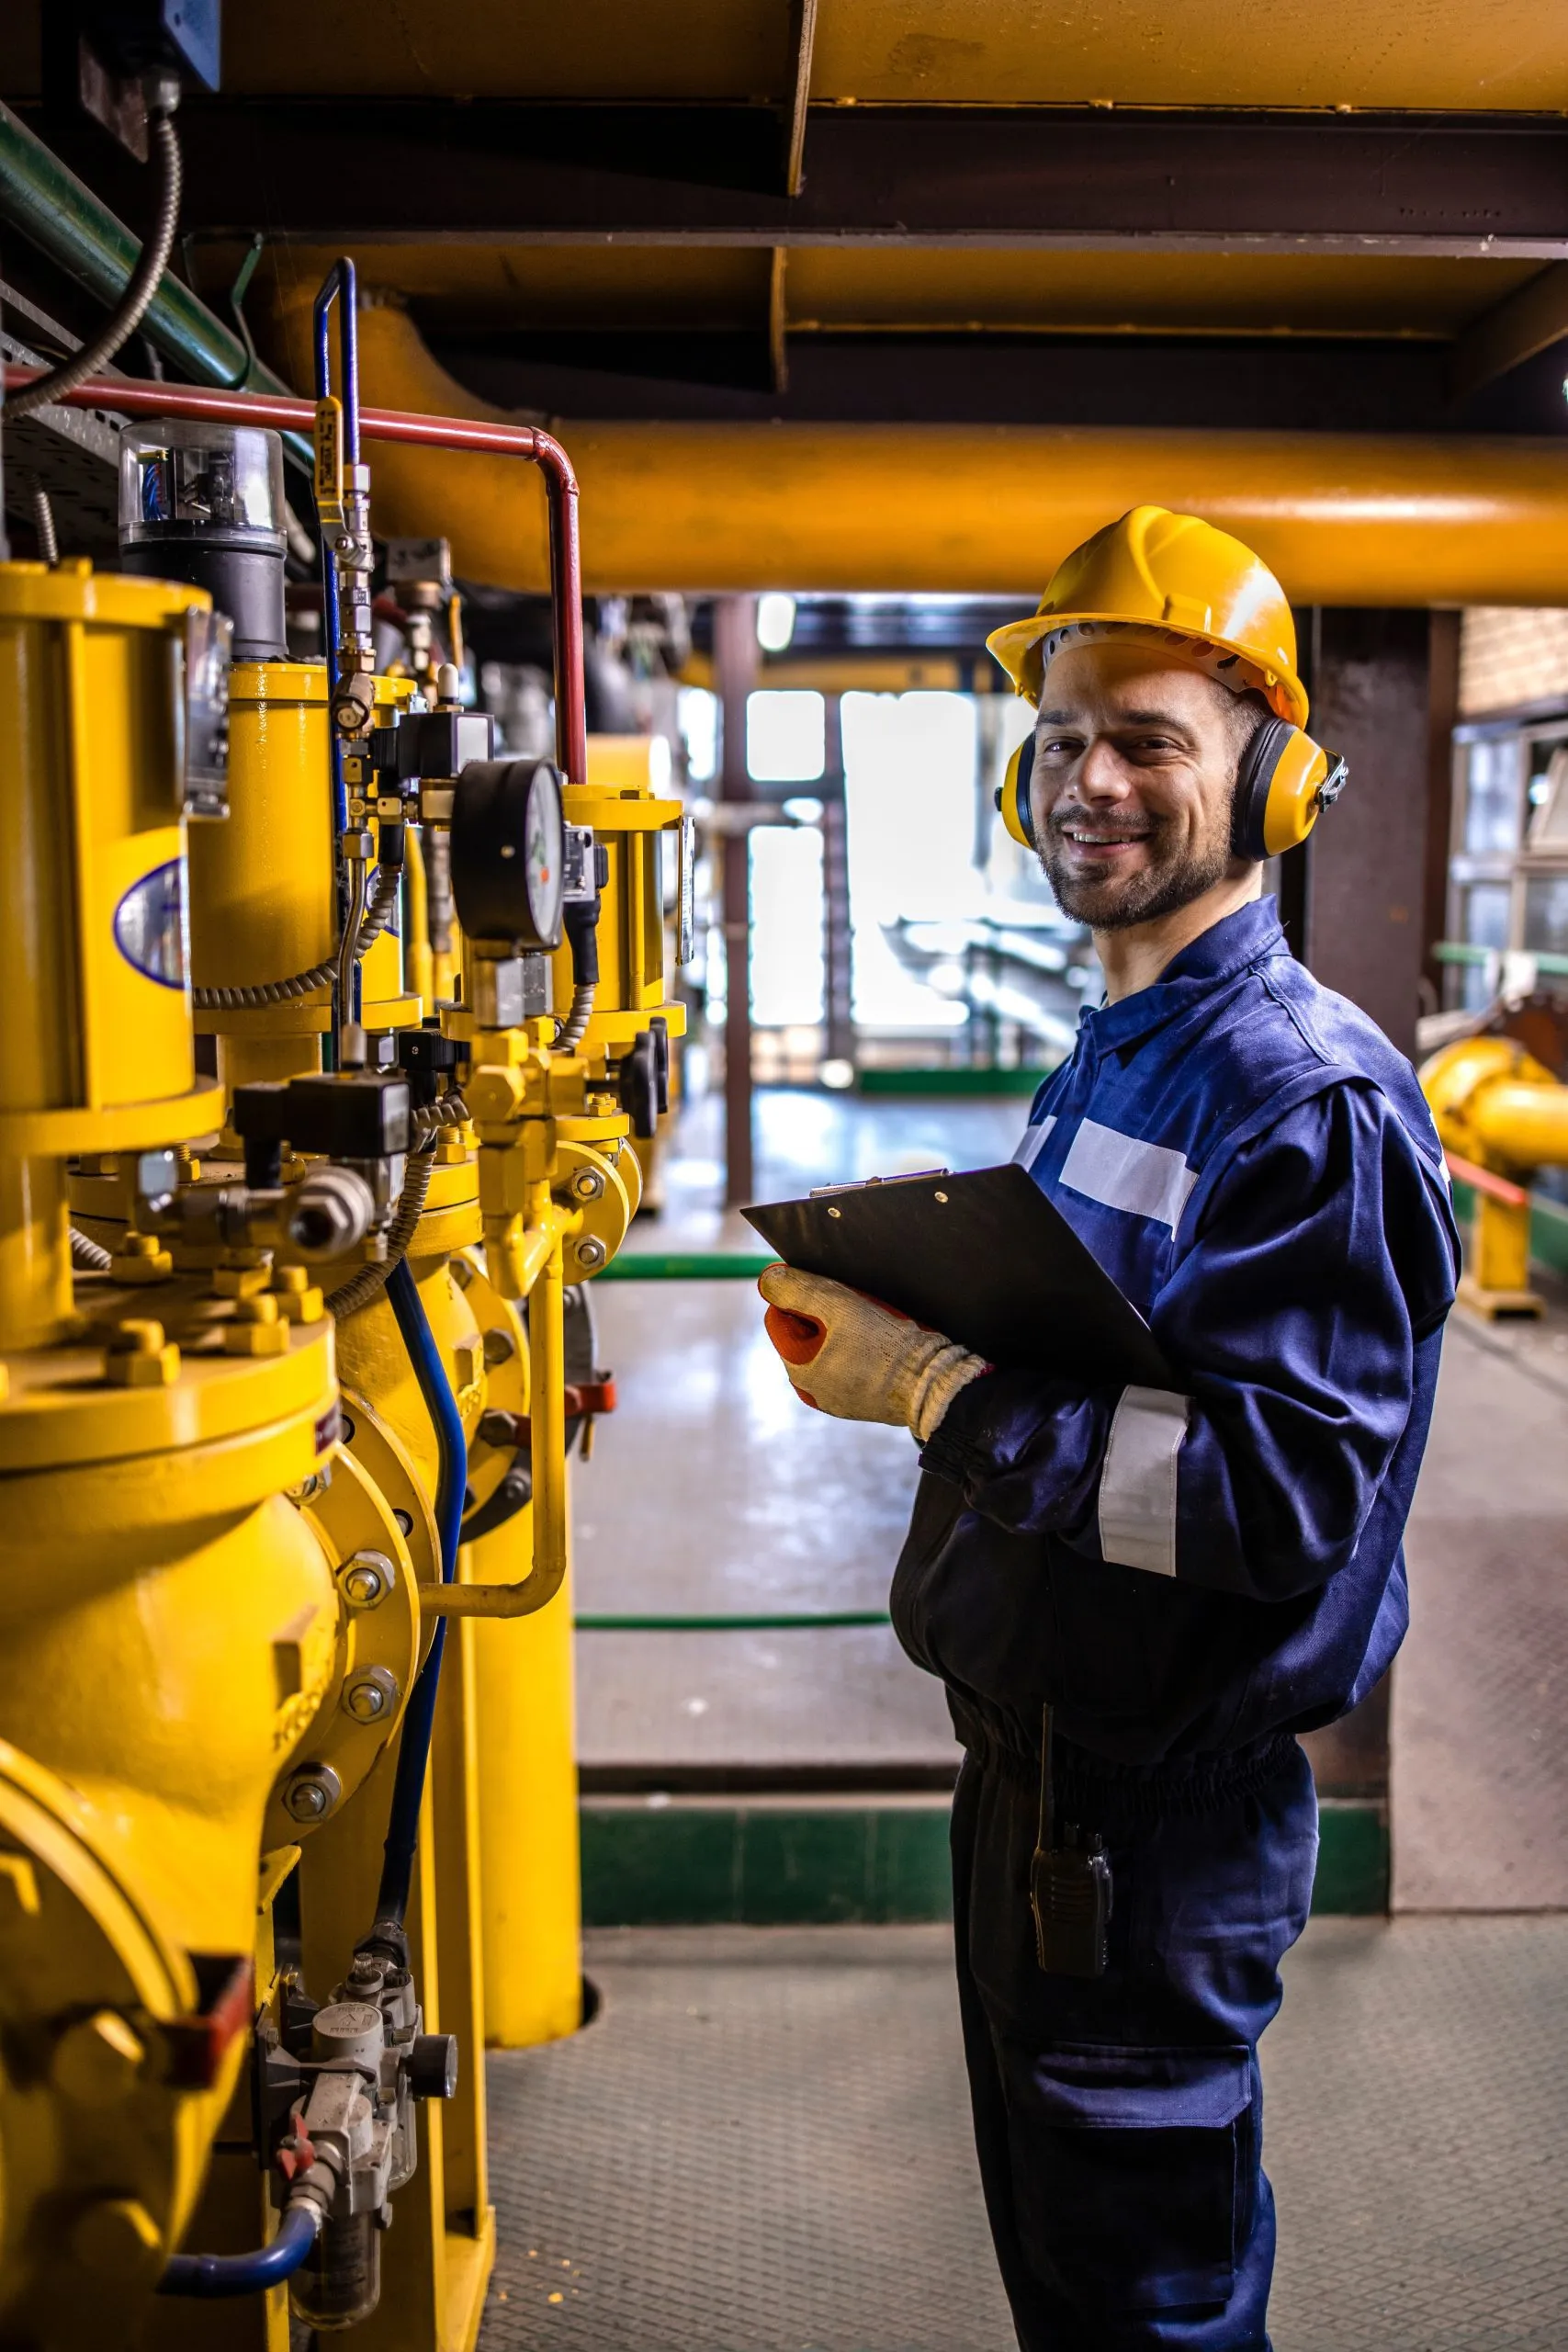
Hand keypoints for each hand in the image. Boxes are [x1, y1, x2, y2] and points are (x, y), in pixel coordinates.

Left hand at [758, 1263, 988, 1441]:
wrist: (934, 1385)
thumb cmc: (887, 1348)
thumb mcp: (838, 1306)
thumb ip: (799, 1290)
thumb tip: (767, 1280)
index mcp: (799, 1372)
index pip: (780, 1319)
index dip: (800, 1296)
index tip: (828, 1288)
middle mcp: (815, 1391)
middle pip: (806, 1333)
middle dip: (825, 1313)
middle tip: (854, 1304)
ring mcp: (840, 1398)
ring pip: (831, 1346)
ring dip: (845, 1328)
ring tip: (872, 1320)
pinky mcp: (865, 1400)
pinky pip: (853, 1362)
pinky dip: (862, 1346)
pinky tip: (883, 1338)